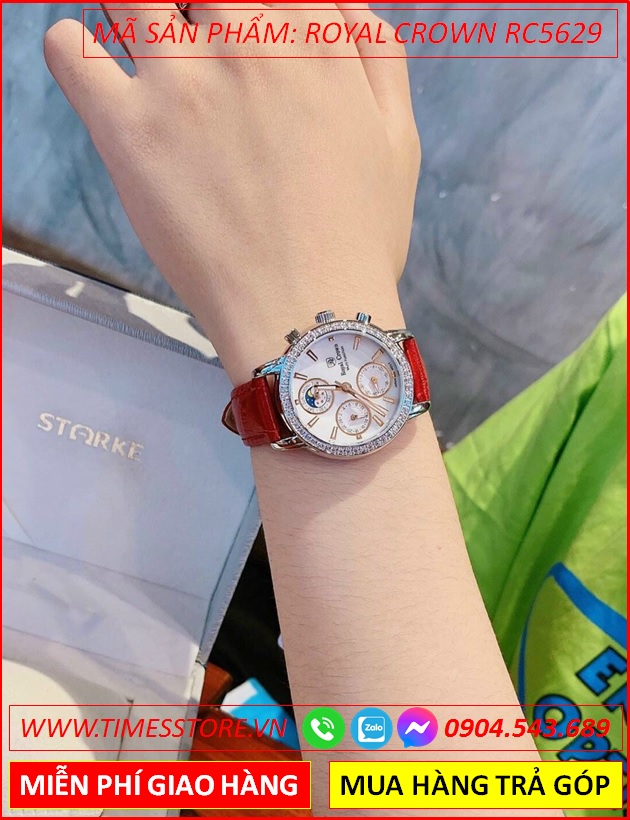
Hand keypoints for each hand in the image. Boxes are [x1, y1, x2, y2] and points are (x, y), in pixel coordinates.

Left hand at [44, 3, 419, 383]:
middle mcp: (247, 43)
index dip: (259, 16)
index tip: (247, 46)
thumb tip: (346, 5)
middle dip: (202, 17)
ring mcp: (183, 83)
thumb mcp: (400, 141)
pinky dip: (74, 48)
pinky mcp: (129, 130)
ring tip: (151, 58)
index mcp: (313, 40)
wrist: (311, 316)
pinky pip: (71, 50)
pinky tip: (100, 73)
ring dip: (139, 14)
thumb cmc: (359, 240)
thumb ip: (378, 56)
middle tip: (203, 62)